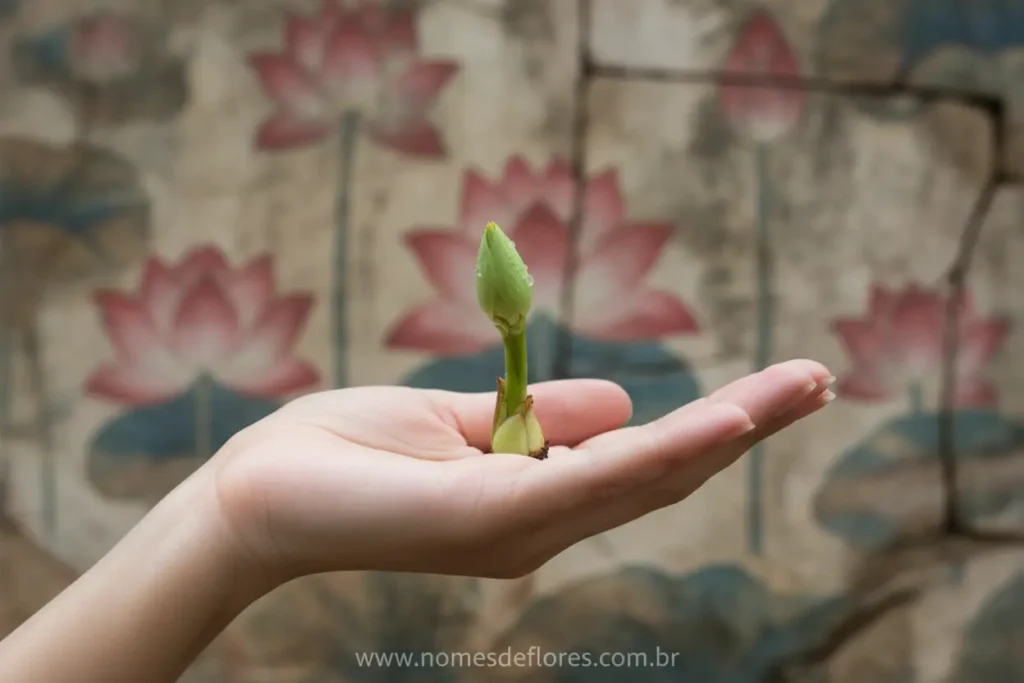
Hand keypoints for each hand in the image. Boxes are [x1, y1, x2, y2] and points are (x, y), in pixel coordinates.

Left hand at [210, 359, 832, 583]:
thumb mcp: (459, 418)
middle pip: (662, 468)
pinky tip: (719, 423)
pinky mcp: (490, 519)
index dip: (711, 427)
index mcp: (534, 495)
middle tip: (818, 381)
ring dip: (726, 432)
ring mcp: (521, 527)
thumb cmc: (348, 450)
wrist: (258, 491)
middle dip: (745, 425)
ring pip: (644, 475)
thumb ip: (539, 417)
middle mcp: (541, 522)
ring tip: (796, 390)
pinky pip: (592, 483)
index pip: (640, 459)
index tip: (773, 389)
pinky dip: (661, 452)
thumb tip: (624, 400)